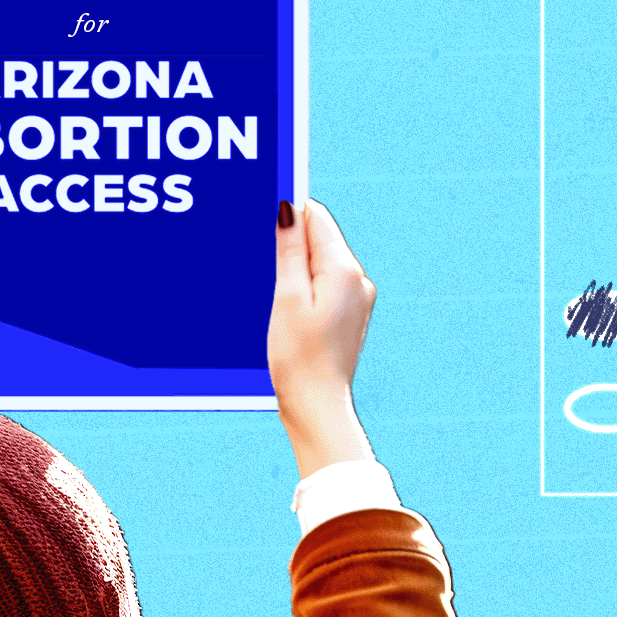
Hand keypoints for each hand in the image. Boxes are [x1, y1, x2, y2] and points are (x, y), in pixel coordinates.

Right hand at [268, 198, 375, 477]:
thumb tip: (288, 209)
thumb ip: (290, 250)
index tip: (260, 219)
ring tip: (272, 291)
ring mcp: (356, 299)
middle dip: (289, 241)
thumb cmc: (298, 358)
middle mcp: (357, 280)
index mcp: (344, 270)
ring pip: (320, 262)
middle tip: (259, 258)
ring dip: (295, 266)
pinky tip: (285, 307)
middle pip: (320, 238)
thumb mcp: (286, 297)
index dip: (287, 213)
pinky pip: (324, 285)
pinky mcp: (349, 316)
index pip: (316, 217)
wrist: (317, 407)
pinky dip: (303, 286)